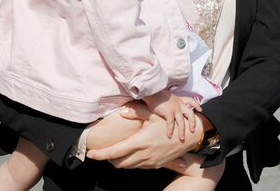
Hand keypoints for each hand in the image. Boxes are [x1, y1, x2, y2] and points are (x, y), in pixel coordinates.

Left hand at [87, 105, 205, 168]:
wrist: (189, 136)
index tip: (91, 154)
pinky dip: (130, 162)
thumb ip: (138, 113)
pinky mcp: (155, 166)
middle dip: (108, 159)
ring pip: (127, 167)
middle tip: (103, 152)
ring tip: (115, 153)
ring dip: (119, 162)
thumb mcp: (154, 115)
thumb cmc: (170, 124)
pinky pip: (137, 167)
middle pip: (118, 163)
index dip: (100, 154)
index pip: (114, 152)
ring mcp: (149, 162)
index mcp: (140, 141)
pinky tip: (130, 154)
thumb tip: (123, 111)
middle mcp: (143, 154)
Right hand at [143, 92, 201, 140]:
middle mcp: (179, 104)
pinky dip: (170, 130)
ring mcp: (175, 108)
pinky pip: (171, 124)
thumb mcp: (167, 97)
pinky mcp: (169, 112)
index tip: (200, 109)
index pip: (191, 100)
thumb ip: (170, 102)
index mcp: (179, 99)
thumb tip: (167, 106)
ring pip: (181, 121)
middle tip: (193, 130)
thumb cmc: (156, 94)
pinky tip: (169, 136)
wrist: (152, 91)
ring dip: (182, 131)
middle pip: (190, 113)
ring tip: (182, 138)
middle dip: (192, 122)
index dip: (196, 105)